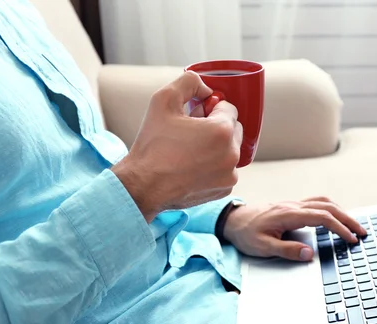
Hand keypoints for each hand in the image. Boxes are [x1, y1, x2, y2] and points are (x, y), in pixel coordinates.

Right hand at [112, 71, 241, 221]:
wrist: (143, 186)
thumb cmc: (152, 145)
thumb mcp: (163, 100)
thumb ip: (188, 82)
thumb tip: (206, 89)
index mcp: (222, 130)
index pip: (229, 107)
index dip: (210, 108)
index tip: (194, 115)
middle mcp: (232, 154)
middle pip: (233, 128)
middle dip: (216, 126)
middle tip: (191, 131)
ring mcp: (230, 174)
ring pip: (230, 149)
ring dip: (216, 146)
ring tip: (189, 150)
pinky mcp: (225, 189)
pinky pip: (226, 169)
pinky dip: (214, 165)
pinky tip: (192, 166)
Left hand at [223, 197, 366, 260]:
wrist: (232, 220)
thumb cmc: (245, 233)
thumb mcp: (263, 247)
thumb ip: (287, 250)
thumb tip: (309, 253)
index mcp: (289, 214)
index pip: (323, 218)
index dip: (340, 228)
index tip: (351, 240)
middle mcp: (293, 206)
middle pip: (329, 207)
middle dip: (348, 219)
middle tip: (362, 232)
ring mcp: (293, 204)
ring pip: (324, 202)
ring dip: (342, 212)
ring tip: (354, 225)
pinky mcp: (291, 206)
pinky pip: (317, 202)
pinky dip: (331, 208)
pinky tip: (336, 216)